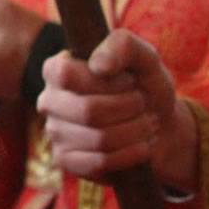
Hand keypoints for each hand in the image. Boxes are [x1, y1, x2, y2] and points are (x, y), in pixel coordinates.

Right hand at [38, 29, 198, 190]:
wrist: (159, 125)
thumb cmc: (145, 86)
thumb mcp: (143, 58)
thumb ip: (123, 46)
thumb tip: (98, 66)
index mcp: (57, 69)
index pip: (67, 75)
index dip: (107, 82)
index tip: (131, 80)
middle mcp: (49, 100)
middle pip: (88, 110)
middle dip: (130, 109)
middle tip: (144, 104)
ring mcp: (55, 132)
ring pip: (99, 138)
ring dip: (135, 132)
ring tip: (147, 124)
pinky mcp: (67, 160)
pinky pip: (98, 162)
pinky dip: (130, 155)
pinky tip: (141, 146)